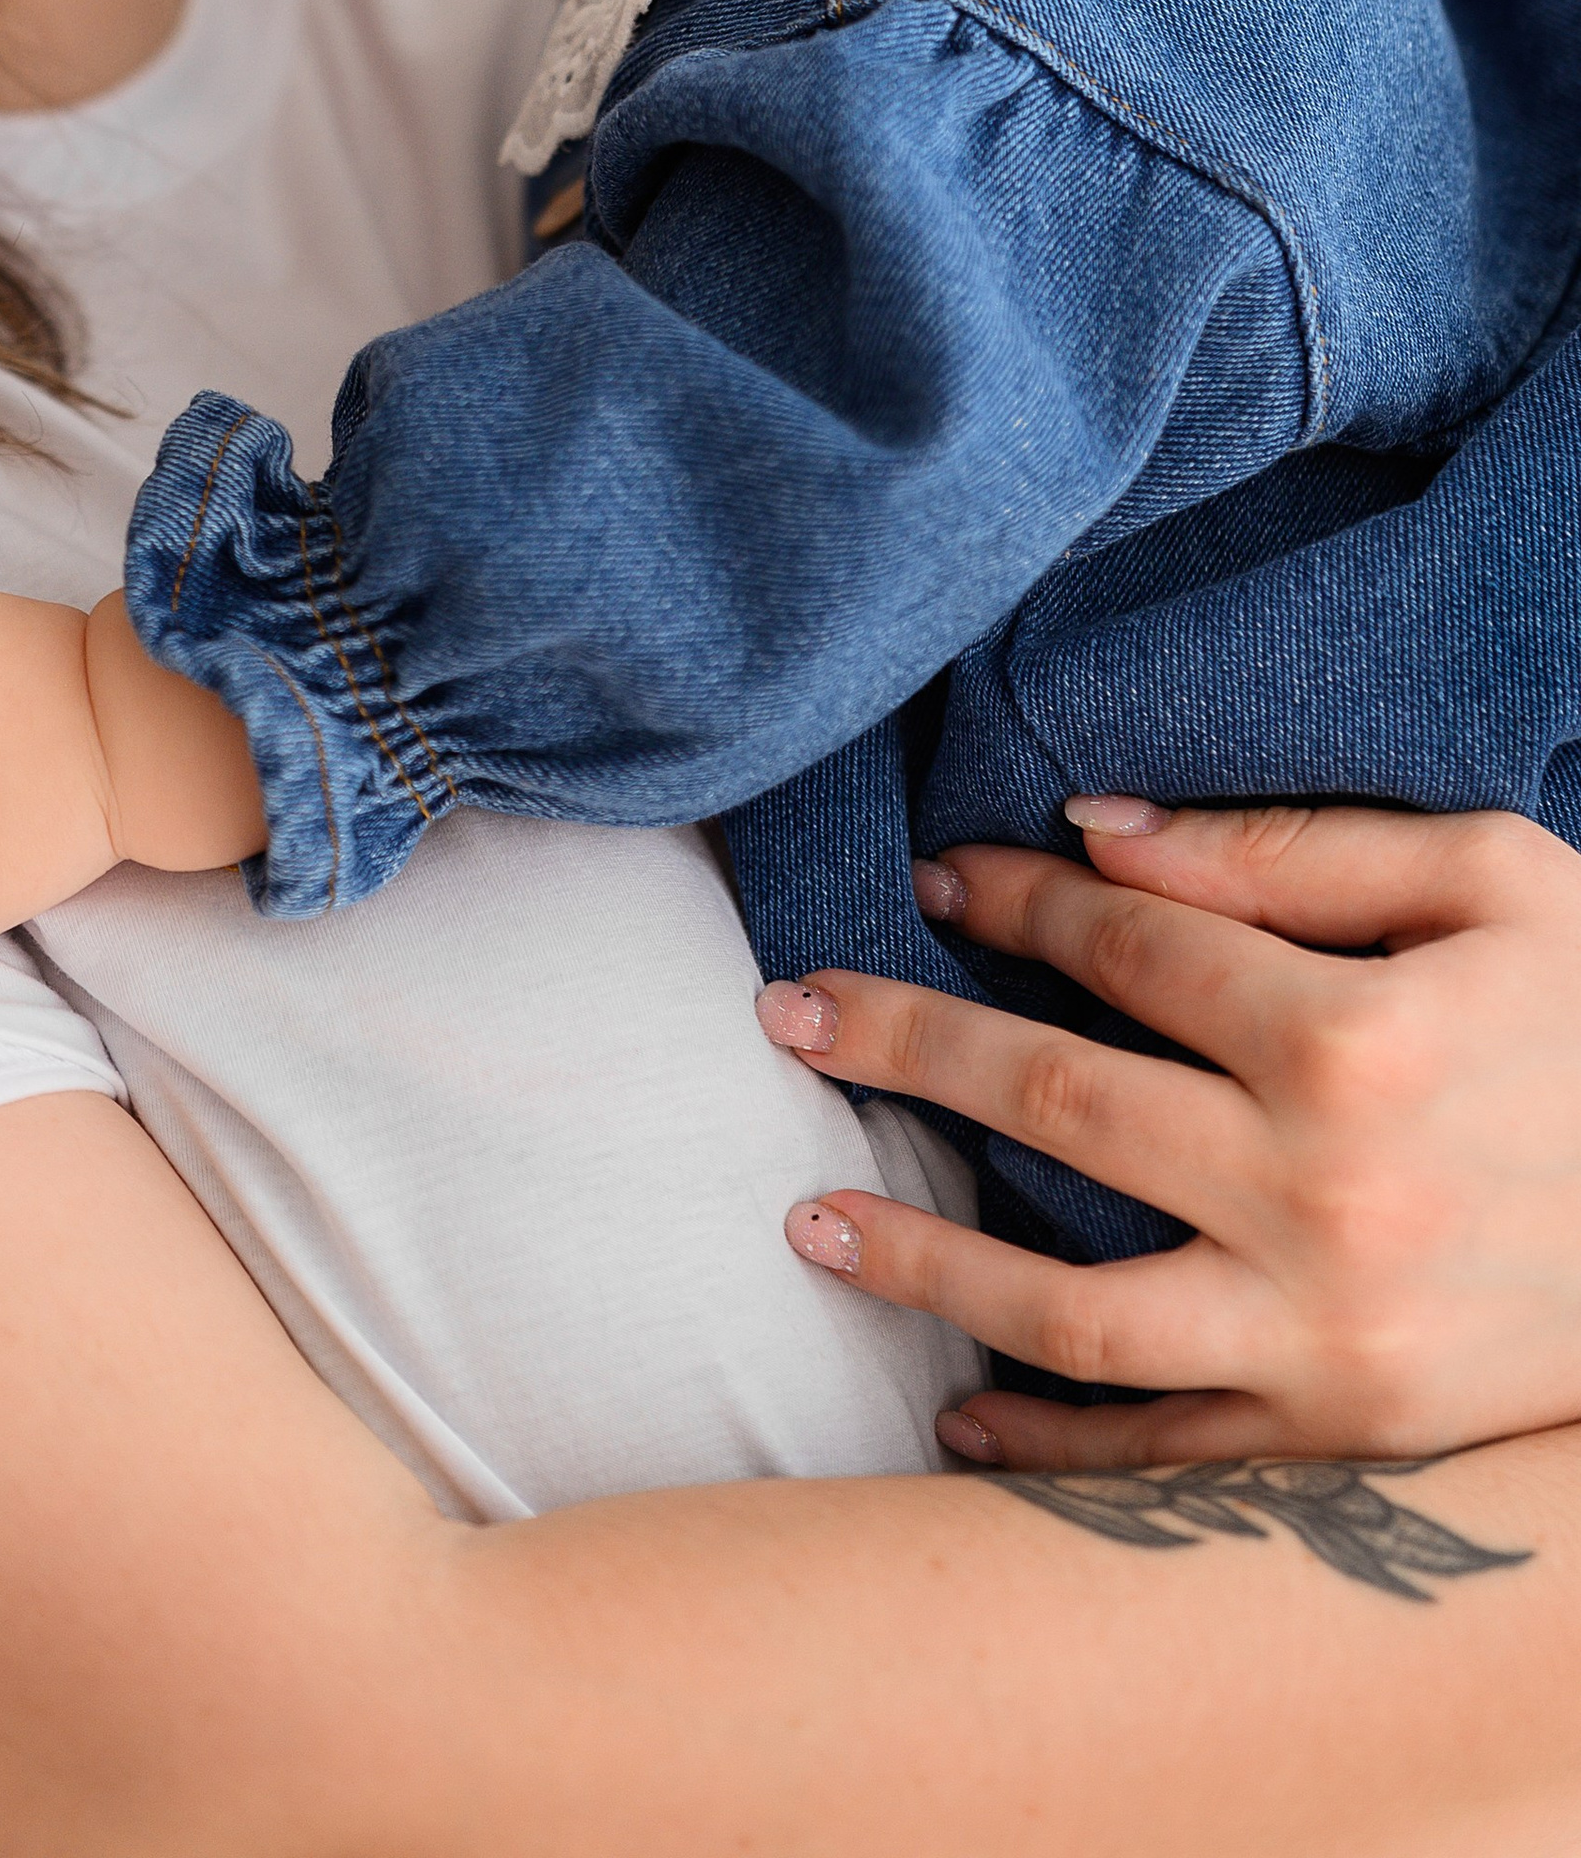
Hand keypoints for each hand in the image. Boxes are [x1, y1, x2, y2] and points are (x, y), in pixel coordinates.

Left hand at [758, 799, 1580, 1468]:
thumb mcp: (1501, 884)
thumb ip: (1295, 849)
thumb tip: (1096, 830)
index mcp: (1354, 1035)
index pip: (1128, 944)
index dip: (1016, 900)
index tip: (936, 875)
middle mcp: (1324, 1191)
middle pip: (1056, 1102)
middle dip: (903, 1047)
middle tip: (787, 1010)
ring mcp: (1330, 1332)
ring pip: (1072, 1305)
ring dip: (926, 1262)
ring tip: (808, 1224)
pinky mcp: (1350, 1438)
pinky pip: (1169, 1458)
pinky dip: (1053, 1450)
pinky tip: (958, 1419)